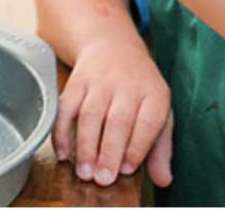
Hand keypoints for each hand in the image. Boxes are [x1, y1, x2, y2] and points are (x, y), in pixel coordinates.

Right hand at [54, 38, 172, 187]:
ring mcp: (99, 81)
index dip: (137, 147)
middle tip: (103, 178)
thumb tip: (163, 180)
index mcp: (153, 93)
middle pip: (118, 120)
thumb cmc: (139, 87)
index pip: (148, 121)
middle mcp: (127, 84)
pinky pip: (65, 106)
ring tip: (84, 172)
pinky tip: (63, 153)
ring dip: (85, 145)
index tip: (127, 169)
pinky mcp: (77, 81)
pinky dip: (61, 131)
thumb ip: (161, 147)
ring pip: (90, 114)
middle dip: (109, 152)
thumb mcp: (160, 110)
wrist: (113, 45)